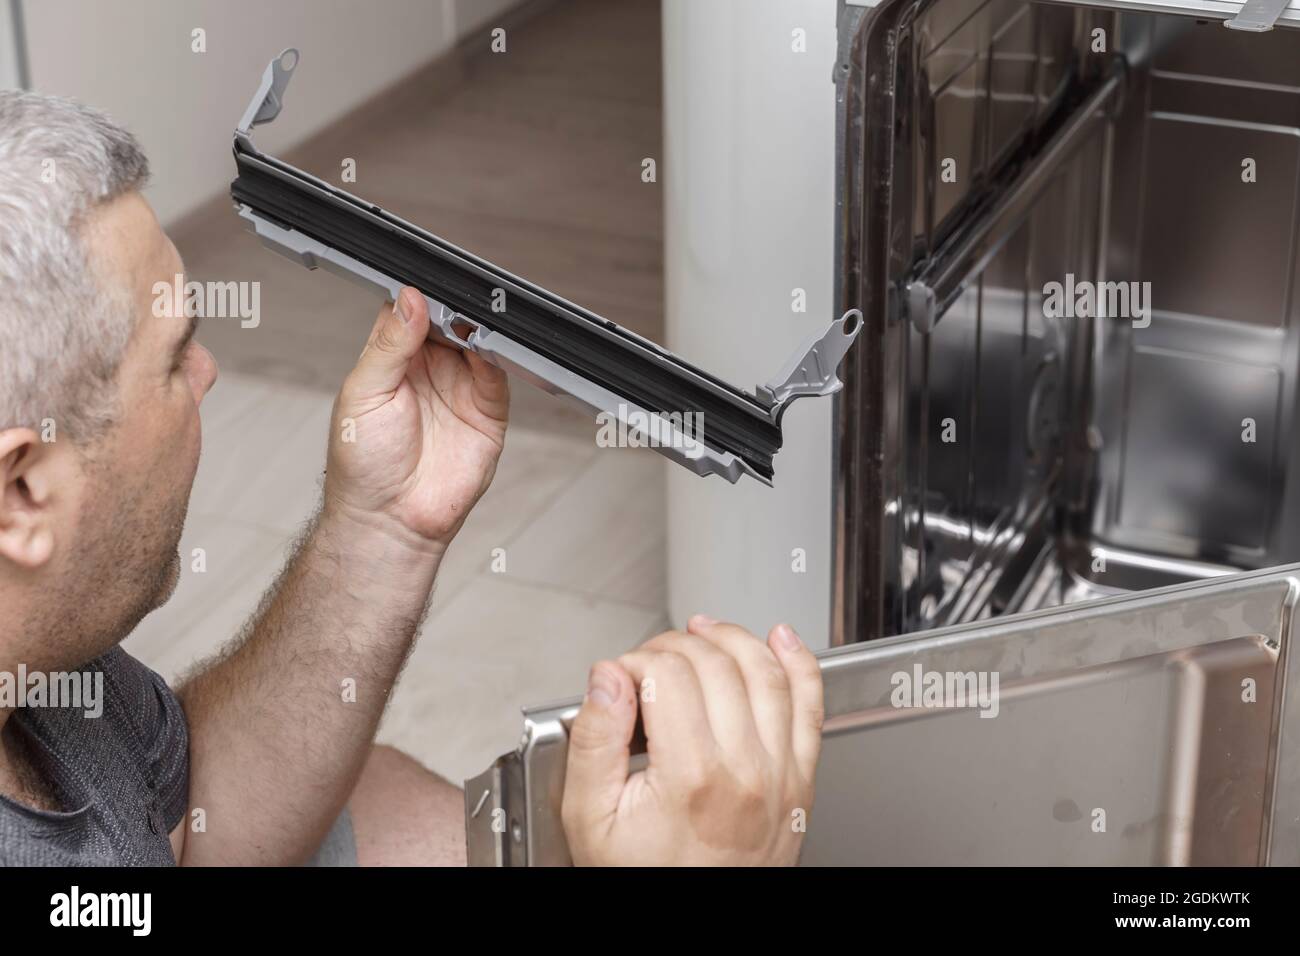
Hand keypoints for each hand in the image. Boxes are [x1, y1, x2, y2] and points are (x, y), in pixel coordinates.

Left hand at [323, 287, 508, 552]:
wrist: (392, 520)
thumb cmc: (363, 465)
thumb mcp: (364, 393)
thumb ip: (388, 345)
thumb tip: (408, 299)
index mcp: (391, 360)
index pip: (409, 312)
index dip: (419, 295)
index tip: (426, 284)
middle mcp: (428, 370)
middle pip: (449, 321)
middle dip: (454, 307)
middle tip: (455, 300)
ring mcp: (459, 389)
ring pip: (477, 342)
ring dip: (478, 328)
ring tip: (472, 322)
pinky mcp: (487, 412)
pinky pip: (499, 374)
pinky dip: (499, 356)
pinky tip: (489, 347)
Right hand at [561, 616, 823, 865]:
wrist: (692, 931)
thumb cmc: (644, 878)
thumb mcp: (590, 818)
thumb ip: (593, 742)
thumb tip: (607, 679)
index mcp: (693, 776)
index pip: (669, 673)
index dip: (635, 661)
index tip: (619, 679)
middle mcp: (747, 771)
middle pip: (715, 664)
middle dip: (673, 646)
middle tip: (648, 664)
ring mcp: (782, 775)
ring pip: (765, 671)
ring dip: (731, 638)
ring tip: (701, 632)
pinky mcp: (801, 782)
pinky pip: (811, 706)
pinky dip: (799, 663)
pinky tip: (781, 640)